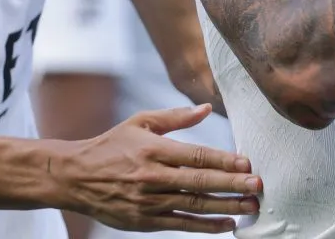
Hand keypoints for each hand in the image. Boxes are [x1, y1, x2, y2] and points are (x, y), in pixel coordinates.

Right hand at [56, 104, 260, 233]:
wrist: (76, 176)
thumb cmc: (112, 145)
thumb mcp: (140, 122)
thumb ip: (176, 117)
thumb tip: (206, 108)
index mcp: (153, 149)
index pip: (195, 155)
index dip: (223, 160)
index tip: (247, 163)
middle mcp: (152, 176)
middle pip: (199, 181)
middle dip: (232, 184)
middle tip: (258, 186)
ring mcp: (149, 201)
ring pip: (194, 205)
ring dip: (226, 207)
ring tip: (250, 207)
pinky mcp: (145, 221)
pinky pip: (181, 225)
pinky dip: (206, 227)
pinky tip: (226, 225)